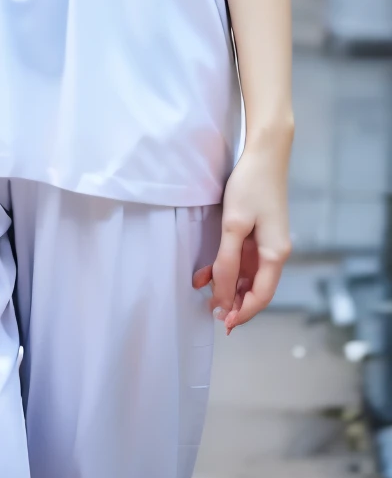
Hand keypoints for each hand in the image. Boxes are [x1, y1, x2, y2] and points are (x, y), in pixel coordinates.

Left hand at [194, 136, 290, 333]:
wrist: (264, 155)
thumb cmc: (250, 187)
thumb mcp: (233, 225)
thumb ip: (227, 261)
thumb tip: (223, 292)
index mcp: (275, 254)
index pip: (262, 295)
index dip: (243, 311)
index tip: (224, 323)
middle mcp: (275, 252)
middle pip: (256, 288)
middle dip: (234, 302)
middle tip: (210, 313)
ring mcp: (267, 242)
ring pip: (247, 275)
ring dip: (227, 285)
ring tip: (203, 295)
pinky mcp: (258, 232)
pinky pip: (243, 258)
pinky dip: (226, 267)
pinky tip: (204, 274)